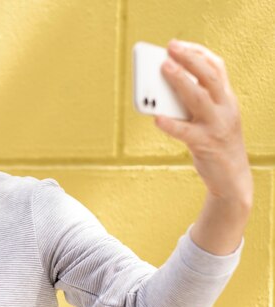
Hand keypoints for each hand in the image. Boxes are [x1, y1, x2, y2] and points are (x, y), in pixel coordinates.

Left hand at [154, 40, 251, 206]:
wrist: (232, 178)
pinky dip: (170, 124)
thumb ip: (192, 103)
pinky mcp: (206, 145)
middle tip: (169, 49)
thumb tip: (161, 88)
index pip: (217, 68)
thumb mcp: (210, 118)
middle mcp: (225, 109)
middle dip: (189, 59)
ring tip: (164, 68)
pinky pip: (185, 132)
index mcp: (227, 99)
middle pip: (209, 76)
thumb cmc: (215, 144)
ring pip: (199, 98)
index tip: (178, 45)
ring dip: (180, 81)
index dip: (197, 53)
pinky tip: (156, 118)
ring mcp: (217, 126)